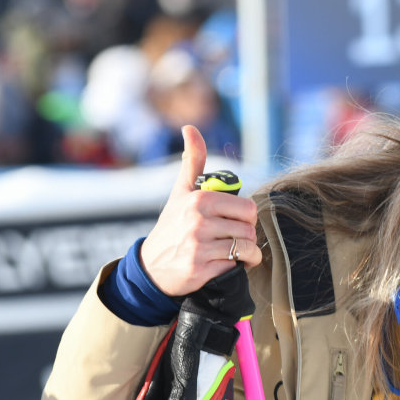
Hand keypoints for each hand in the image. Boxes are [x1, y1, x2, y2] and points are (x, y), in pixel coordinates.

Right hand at [139, 125, 259, 295]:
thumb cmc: (172, 225)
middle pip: (249, 229)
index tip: (235, 221)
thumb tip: (190, 128)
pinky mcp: (199, 270)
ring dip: (245, 254)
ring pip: (245, 249)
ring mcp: (198, 247)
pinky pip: (234, 267)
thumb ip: (193, 161)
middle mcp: (198, 222)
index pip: (248, 207)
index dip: (246, 217)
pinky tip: (222, 265)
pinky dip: (234, 268)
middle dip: (246, 236)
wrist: (150, 266)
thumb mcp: (181, 192)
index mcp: (199, 200)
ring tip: (232, 252)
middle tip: (233, 238)